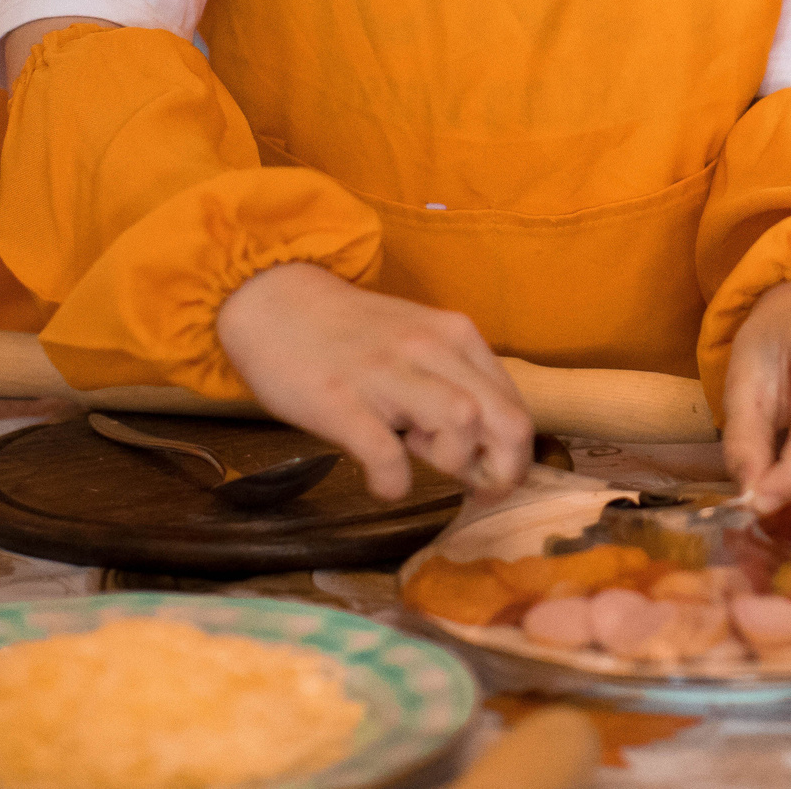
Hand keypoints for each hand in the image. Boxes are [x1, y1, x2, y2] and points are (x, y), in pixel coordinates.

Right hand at [216, 264, 534, 502]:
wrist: (275, 301)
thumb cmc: (350, 334)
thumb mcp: (415, 343)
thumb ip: (451, 382)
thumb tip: (480, 448)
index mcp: (455, 337)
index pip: (514, 405)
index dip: (515, 455)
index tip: (493, 476)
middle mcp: (430, 349)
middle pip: (504, 419)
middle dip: (504, 468)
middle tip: (477, 489)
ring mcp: (386, 373)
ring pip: (462, 421)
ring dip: (452, 460)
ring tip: (420, 461)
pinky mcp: (341, 401)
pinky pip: (387, 454)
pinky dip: (394, 481)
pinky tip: (383, 481)